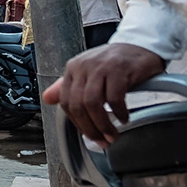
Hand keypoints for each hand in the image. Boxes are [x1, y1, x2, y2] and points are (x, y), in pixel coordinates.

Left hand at [42, 43, 164, 146]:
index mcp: (73, 69)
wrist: (139, 46)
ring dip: (103, 124)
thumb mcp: (87, 72)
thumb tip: (47, 99)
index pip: (66, 102)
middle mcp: (83, 67)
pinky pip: (114, 98)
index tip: (89, 136)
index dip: (77, 123)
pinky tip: (124, 118)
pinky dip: (119, 113)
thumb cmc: (113, 63)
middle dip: (90, 128)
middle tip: (102, 140)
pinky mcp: (119, 69)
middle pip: (78, 105)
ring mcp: (100, 67)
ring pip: (93, 103)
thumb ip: (67, 86)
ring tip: (113, 134)